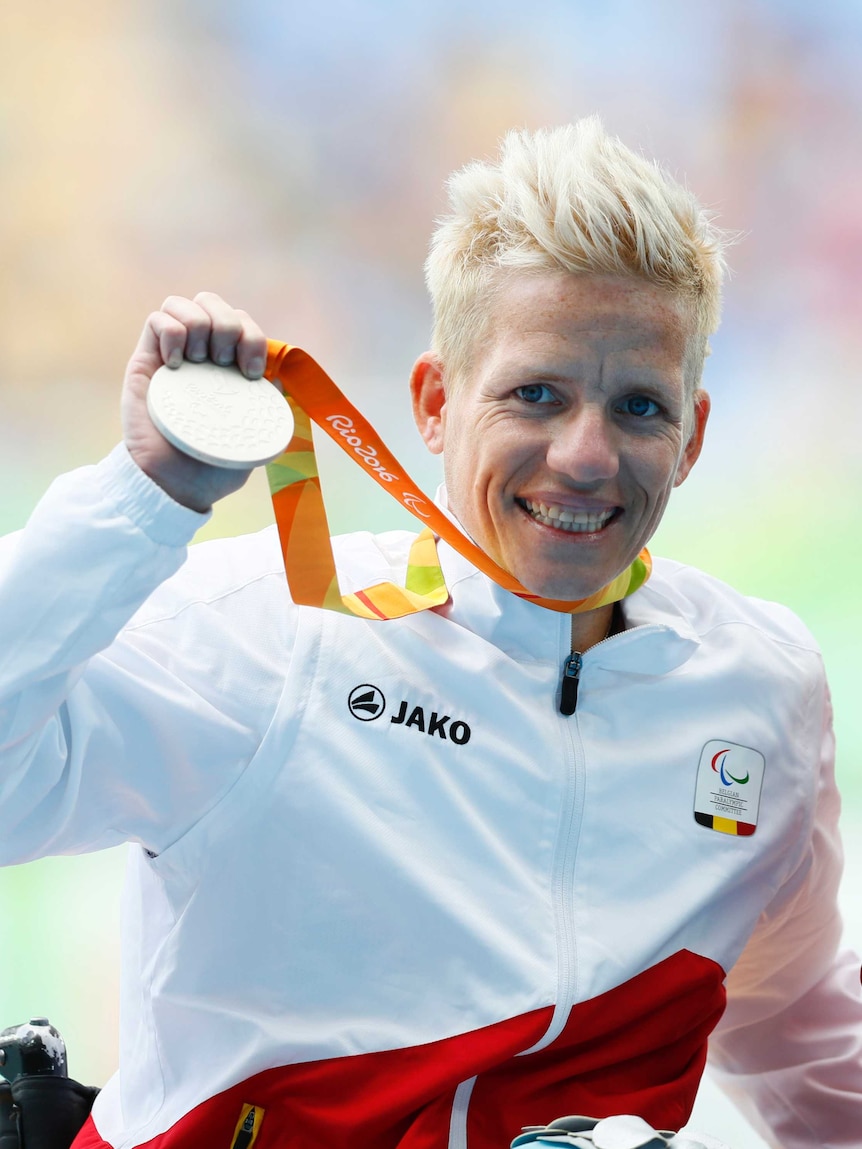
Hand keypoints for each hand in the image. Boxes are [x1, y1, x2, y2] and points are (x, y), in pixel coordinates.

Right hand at [121, 292, 269, 511]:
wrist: (172, 484)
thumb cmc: (212, 467)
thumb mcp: (252, 437)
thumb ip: (265, 408)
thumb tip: (280, 379)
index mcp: (229, 368)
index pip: (243, 323)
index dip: (253, 336)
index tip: (252, 373)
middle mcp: (201, 355)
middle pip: (214, 302)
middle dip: (228, 324)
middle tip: (224, 363)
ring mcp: (172, 354)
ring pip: (185, 303)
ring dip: (200, 325)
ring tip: (198, 362)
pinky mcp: (145, 360)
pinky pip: (157, 319)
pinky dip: (172, 332)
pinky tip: (177, 364)